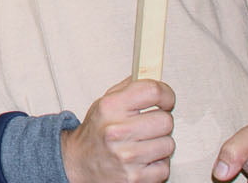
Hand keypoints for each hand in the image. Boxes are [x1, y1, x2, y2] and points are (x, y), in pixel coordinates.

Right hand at [60, 77, 175, 182]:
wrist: (79, 162)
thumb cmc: (95, 132)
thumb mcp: (105, 103)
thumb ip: (129, 88)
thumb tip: (151, 74)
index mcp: (110, 107)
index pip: (152, 91)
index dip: (166, 94)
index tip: (165, 100)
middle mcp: (117, 131)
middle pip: (166, 120)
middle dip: (161, 122)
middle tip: (149, 124)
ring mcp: (127, 156)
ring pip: (168, 144)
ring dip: (159, 144)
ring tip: (144, 143)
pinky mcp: (135, 177)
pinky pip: (164, 167)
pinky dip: (157, 164)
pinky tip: (143, 159)